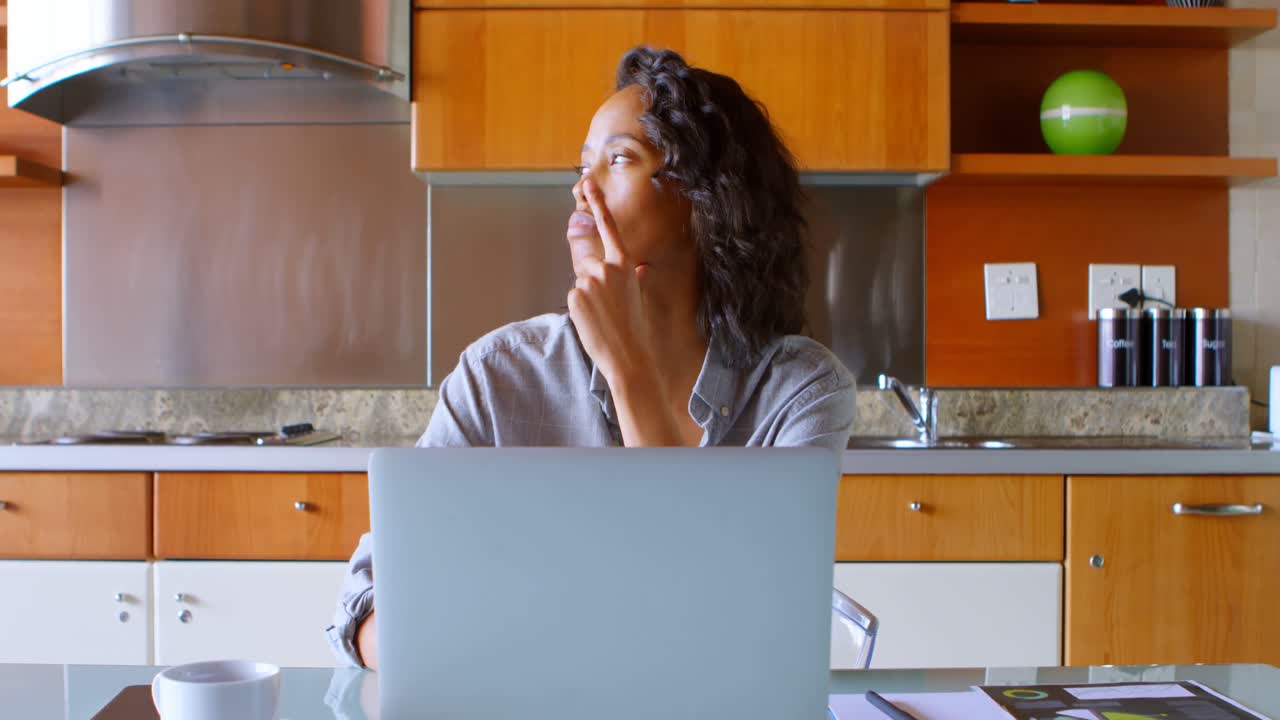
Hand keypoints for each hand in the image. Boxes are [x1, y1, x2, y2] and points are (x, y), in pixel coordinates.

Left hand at [566, 179, 654, 386]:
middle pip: (589, 263)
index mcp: (625, 264)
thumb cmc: (636, 327)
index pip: (608, 227)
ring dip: (588, 296)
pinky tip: (593, 320)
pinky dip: (580, 307)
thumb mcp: (639, 296)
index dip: (597, 203)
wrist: (628, 354)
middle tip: (607, 305)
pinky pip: (574, 296)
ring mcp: (588, 281)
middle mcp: (606, 268)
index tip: (588, 183)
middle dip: (594, 280)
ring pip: (581, 281)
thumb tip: (640, 269)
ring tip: (603, 315)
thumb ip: (634, 278)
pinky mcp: (574, 296)